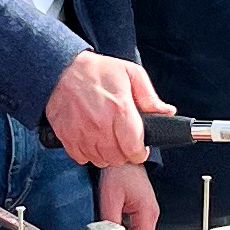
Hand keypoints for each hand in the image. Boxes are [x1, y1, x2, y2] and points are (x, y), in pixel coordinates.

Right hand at [45, 51, 164, 170]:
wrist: (62, 69)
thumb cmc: (99, 71)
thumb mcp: (131, 74)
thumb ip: (150, 97)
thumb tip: (167, 112)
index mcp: (120, 109)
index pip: (134, 149)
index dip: (141, 152)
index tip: (140, 148)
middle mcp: (100, 124)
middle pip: (118, 158)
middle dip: (125, 153)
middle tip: (123, 141)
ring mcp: (82, 132)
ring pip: (101, 160)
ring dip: (107, 155)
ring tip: (108, 139)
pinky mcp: (67, 136)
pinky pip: (82, 158)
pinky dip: (89, 153)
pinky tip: (92, 140)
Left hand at [96, 159, 160, 229]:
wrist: (123, 158)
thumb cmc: (120, 171)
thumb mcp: (111, 196)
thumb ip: (110, 220)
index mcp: (147, 212)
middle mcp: (151, 214)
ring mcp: (147, 212)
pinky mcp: (141, 210)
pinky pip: (133, 227)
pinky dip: (123, 229)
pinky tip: (113, 227)